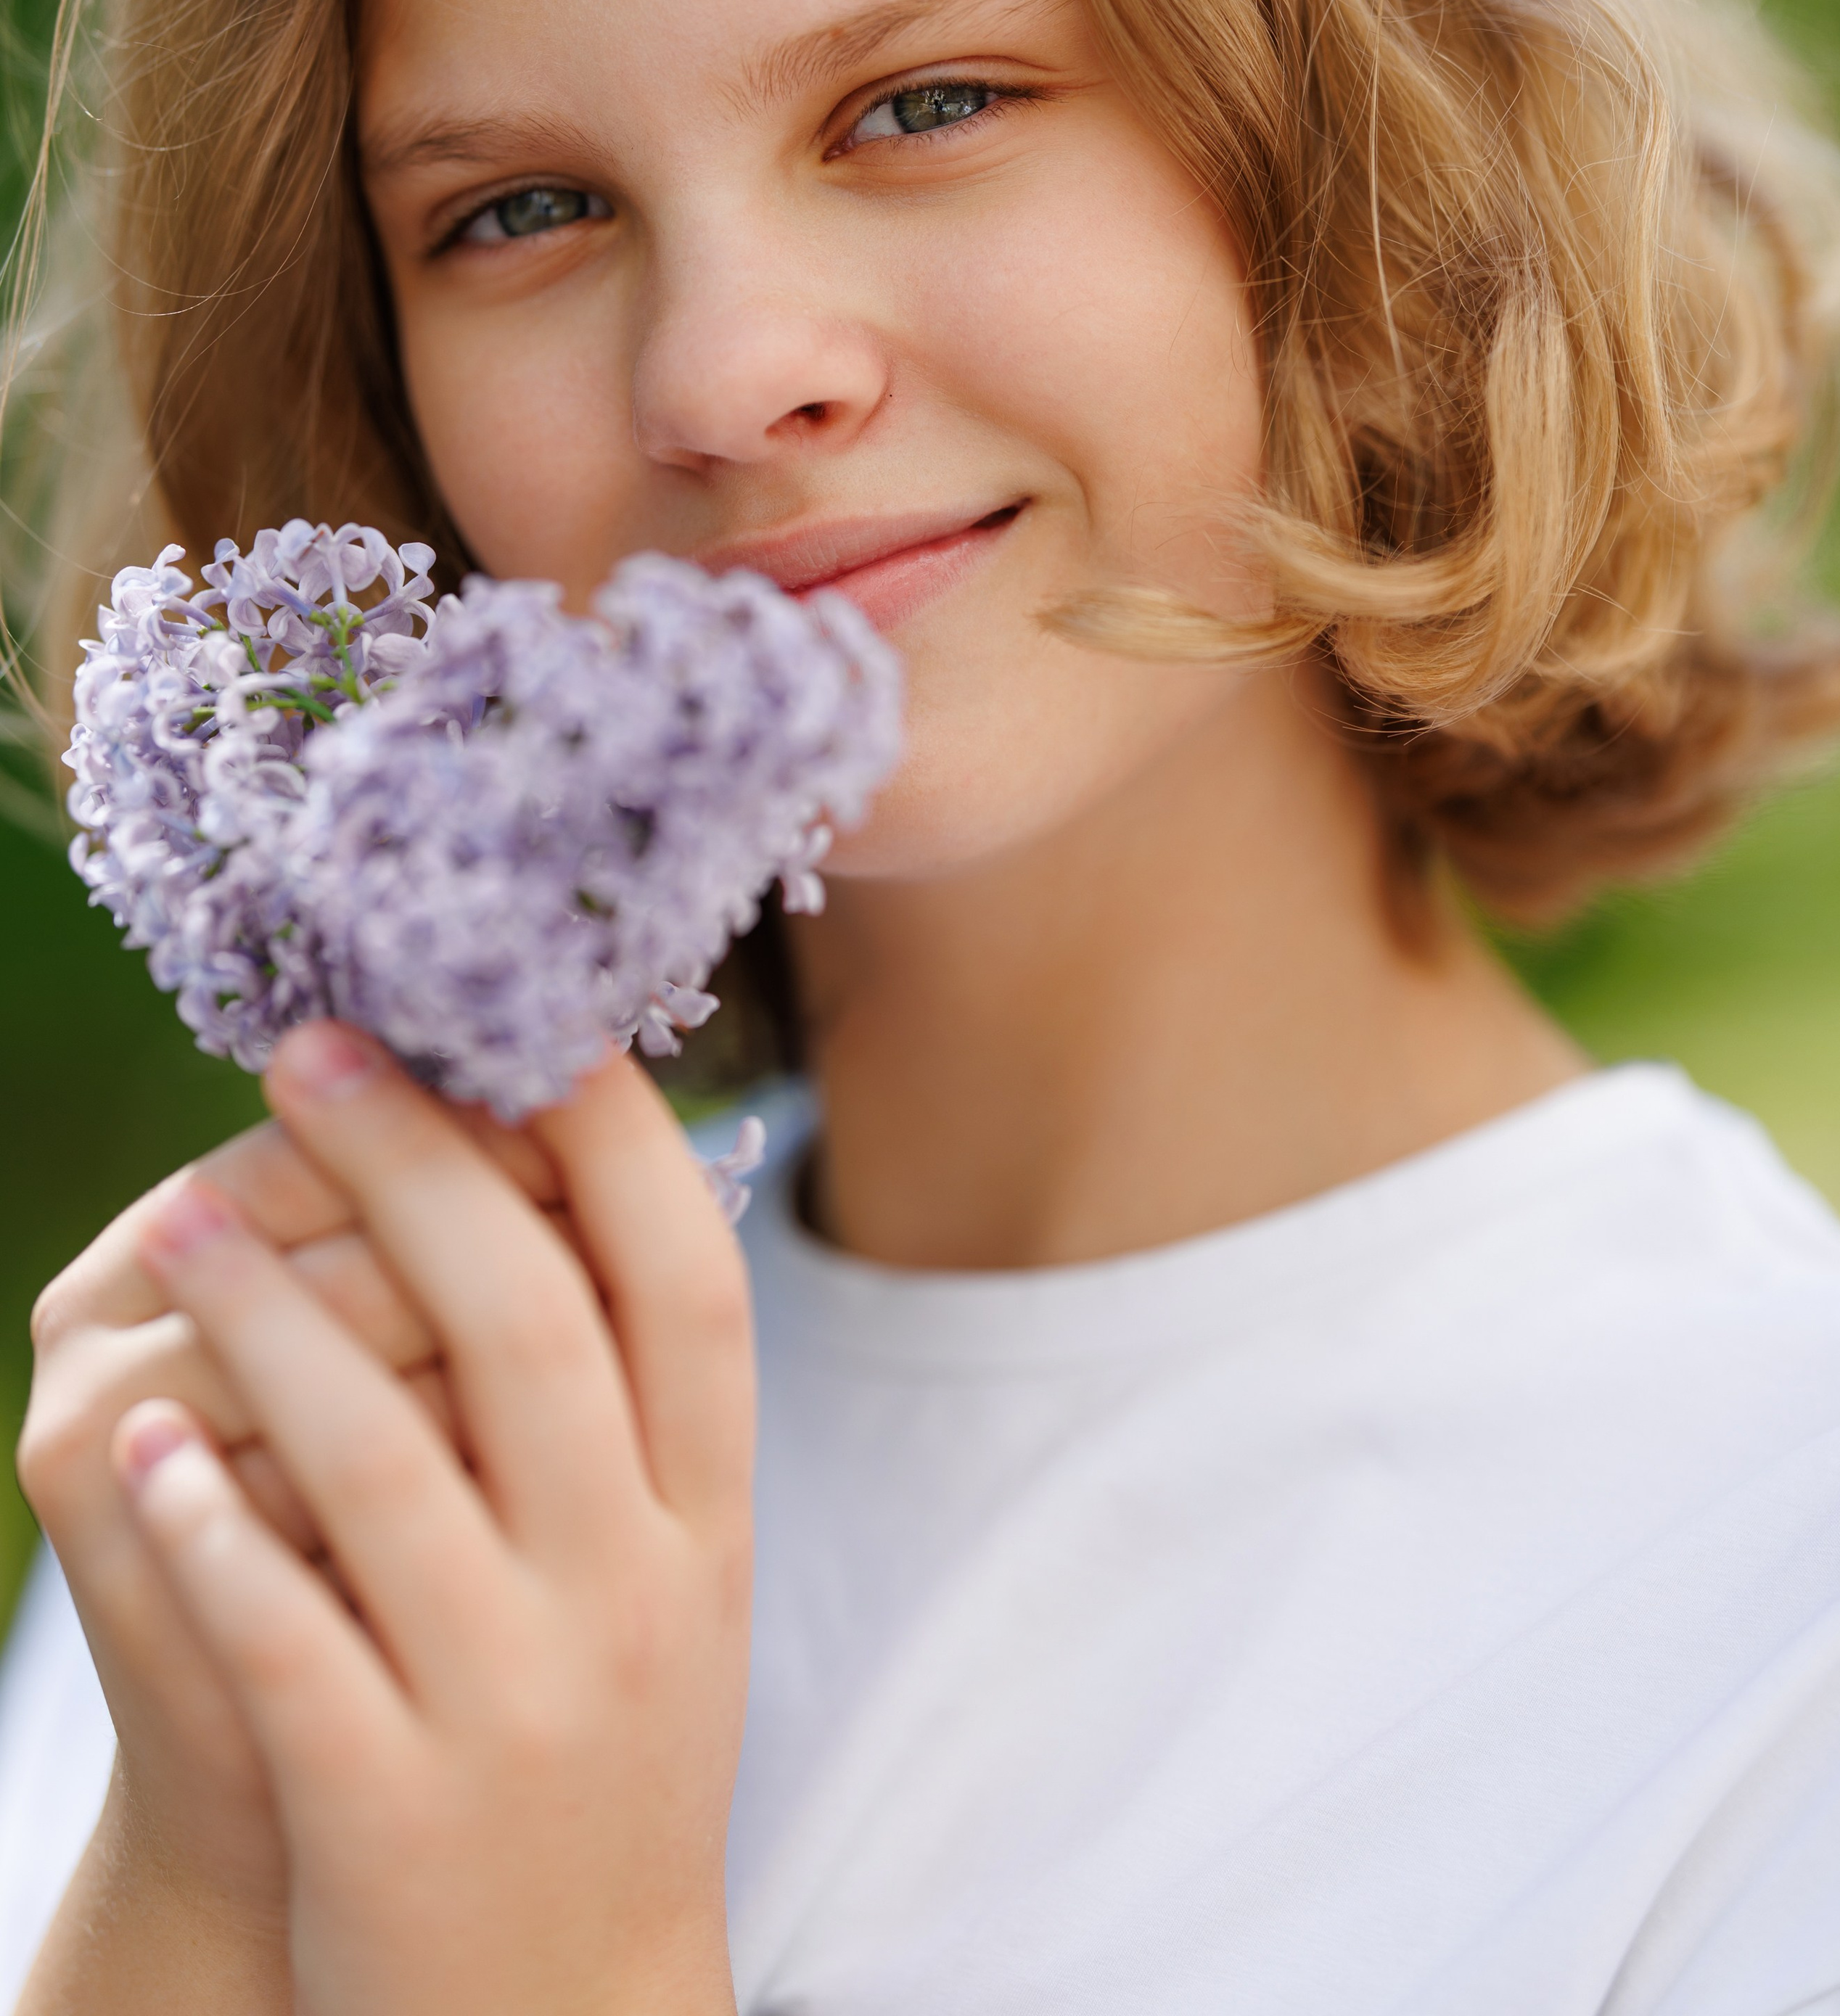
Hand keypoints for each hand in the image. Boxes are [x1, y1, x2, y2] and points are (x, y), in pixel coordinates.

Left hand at [114, 1023, 752, 2015]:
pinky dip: (209, 1531)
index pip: (684, 1284)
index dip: (607, 1136)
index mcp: (708, 1521)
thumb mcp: (670, 1573)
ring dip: (272, 1321)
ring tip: (176, 1221)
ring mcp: (517, 1705)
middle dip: (414, 1169)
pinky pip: (287, 1637)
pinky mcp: (392, 1809)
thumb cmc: (604, 1744)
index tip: (510, 1015)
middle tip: (307, 1053)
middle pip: (530, 1330)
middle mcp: (635, 1594)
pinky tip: (146, 1442)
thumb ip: (636, 1400)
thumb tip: (578, 1160)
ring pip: (388, 1466)